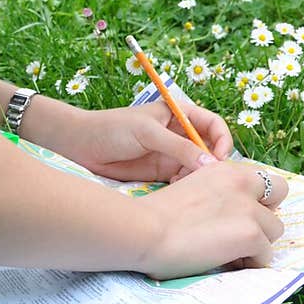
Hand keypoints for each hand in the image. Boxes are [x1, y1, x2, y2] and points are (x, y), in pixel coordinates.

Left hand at [31, 95, 233, 182]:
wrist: (81, 146)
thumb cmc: (112, 129)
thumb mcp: (148, 133)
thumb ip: (179, 147)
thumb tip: (210, 163)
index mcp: (179, 114)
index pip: (213, 125)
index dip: (222, 139)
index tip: (220, 157)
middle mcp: (179, 134)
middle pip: (210, 148)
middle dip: (213, 162)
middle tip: (210, 178)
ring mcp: (171, 154)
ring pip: (198, 167)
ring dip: (199, 176)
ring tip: (189, 184)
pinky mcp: (162, 173)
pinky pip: (184, 180)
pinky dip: (187, 186)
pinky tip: (177, 189)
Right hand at [133, 160, 289, 278]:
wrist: (144, 230)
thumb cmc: (154, 216)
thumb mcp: (189, 188)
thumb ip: (214, 194)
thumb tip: (226, 217)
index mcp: (223, 169)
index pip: (259, 177)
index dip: (253, 196)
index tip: (238, 214)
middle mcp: (241, 182)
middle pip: (280, 193)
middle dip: (267, 209)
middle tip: (244, 229)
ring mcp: (249, 208)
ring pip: (275, 228)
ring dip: (258, 242)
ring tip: (232, 252)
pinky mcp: (251, 234)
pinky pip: (266, 255)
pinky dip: (251, 264)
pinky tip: (228, 264)